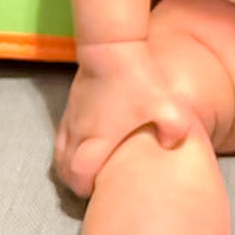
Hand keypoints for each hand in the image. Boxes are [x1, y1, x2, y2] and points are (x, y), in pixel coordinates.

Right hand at [54, 40, 192, 198]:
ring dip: (68, 165)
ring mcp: (71, 117)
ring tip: (86, 169)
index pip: (78, 174)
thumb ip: (175, 128)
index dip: (86, 187)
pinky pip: (61, 135)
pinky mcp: (70, 103)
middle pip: (63, 168)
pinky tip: (83, 143)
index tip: (99, 190)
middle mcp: (78, 131)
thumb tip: (170, 146)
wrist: (111, 43)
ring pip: (59, 153)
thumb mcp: (166, 103)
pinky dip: (67, 147)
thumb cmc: (136, 77)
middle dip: (75, 181)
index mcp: (97, 138)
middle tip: (93, 184)